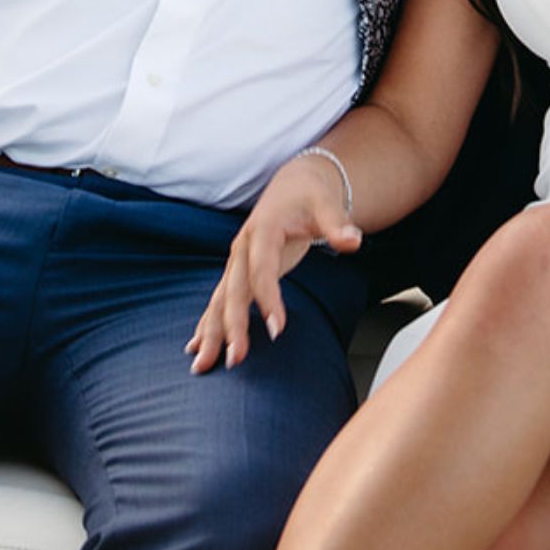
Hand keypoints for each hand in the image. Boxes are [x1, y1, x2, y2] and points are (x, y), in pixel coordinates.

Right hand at [186, 157, 362, 373]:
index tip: (276, 329)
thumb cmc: (310, 194)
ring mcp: (236, 261)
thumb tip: (352, 240)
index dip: (267, 299)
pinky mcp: (238, 272)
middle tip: (236, 358)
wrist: (292, 184)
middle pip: (234, 290)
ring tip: (202, 365)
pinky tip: (196, 347)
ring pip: (220, 300)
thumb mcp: (326, 204)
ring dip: (210, 332)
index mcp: (262, 229)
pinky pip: (220, 301)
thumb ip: (337, 224)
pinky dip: (207, 324)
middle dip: (231, 325)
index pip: (262, 269)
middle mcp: (242, 247)